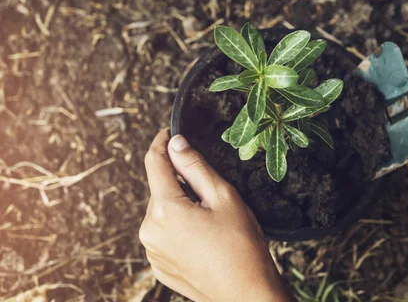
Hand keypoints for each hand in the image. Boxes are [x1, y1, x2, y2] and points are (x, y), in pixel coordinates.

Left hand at [139, 129, 293, 301]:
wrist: (246, 293)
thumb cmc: (241, 245)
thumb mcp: (223, 196)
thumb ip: (195, 166)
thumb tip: (176, 143)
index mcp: (164, 209)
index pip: (155, 163)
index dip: (162, 143)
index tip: (168, 132)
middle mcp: (150, 230)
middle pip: (160, 190)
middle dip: (180, 182)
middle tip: (211, 191)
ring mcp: (153, 251)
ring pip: (163, 213)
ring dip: (180, 206)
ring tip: (211, 220)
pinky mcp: (160, 266)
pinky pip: (164, 236)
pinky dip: (179, 228)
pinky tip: (204, 238)